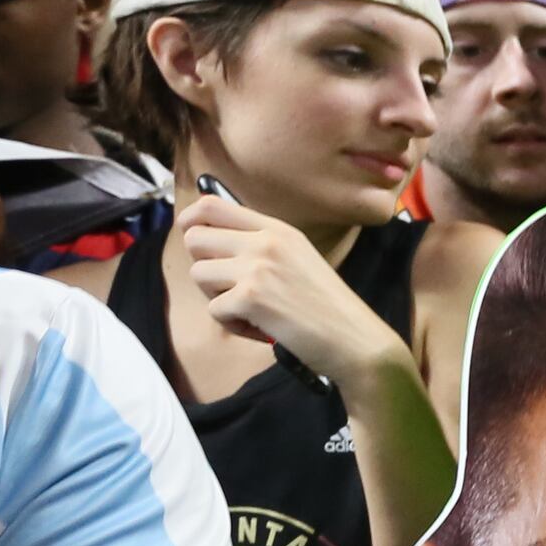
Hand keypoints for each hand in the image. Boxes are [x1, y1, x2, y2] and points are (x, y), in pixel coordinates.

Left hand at [183, 191, 405, 384]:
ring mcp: (258, 268)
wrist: (354, 339)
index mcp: (276, 229)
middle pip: (194, 238)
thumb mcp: (297, 258)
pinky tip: (261, 328)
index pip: (211, 206)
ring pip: (199, 274)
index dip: (190, 221)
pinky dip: (233, 325)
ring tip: (250, 311)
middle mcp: (265, 242)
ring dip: (217, 298)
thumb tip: (211, 238)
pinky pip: (214, 310)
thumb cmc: (326, 306)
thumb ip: (260, 245)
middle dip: (204, 267)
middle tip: (229, 287)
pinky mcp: (251, 298)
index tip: (197, 241)